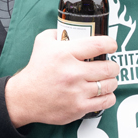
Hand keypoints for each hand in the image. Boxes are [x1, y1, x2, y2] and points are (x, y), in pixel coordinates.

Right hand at [4, 30, 118, 127]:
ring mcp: (77, 92)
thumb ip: (58, 33)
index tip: (112, 46)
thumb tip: (72, 29)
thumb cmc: (36, 70)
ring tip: (107, 80)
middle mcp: (72, 73)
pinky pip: (106, 101)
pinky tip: (104, 93)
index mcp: (65, 53)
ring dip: (111, 81)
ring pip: (110, 84)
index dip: (110, 44)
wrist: (24, 98)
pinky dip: (109, 96)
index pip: (98, 45)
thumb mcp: (42, 43)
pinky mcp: (78, 108)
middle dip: (113, 66)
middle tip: (110, 66)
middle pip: (109, 67)